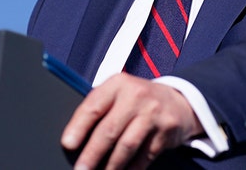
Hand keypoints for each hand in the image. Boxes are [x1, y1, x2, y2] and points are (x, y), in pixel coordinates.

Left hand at [61, 73, 202, 169]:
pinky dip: (131, 169)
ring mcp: (153, 113)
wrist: (178, 102)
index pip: (94, 106)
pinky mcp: (166, 131)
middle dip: (92, 154)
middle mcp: (136, 96)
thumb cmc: (137, 100)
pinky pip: (144, 156)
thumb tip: (74, 138)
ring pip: (127, 146)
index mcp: (118, 84)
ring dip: (111, 166)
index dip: (78, 127)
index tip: (68, 144)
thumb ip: (99, 109)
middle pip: (109, 130)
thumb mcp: (119, 94)